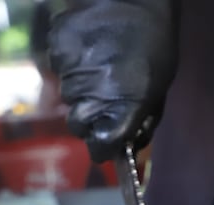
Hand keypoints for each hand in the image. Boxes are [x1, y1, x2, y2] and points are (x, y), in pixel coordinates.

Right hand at [48, 0, 177, 162]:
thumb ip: (140, 123)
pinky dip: (71, 62)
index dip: (102, 146)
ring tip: (100, 63)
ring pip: (67, 93)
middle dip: (90, 115)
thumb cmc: (154, 47)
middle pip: (78, 122)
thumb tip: (124, 148)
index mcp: (122, 107)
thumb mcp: (157, 90)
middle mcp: (90, 92)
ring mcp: (69, 69)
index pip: (98, 146)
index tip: (105, 142)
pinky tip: (89, 47)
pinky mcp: (56, 46)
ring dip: (81, 86)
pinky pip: (59, 66)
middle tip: (105, 93)